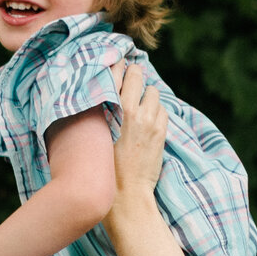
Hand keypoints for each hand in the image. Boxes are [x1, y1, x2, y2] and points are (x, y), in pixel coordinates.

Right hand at [109, 64, 168, 214]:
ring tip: (138, 107)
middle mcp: (132, 111)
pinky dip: (156, 111)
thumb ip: (99, 113)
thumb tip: (102, 96)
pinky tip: (147, 122)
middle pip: (137, 75)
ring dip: (147, 96)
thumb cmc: (103, 169)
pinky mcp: (161, 132)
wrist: (125, 195)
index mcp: (111, 109)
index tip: (117, 60)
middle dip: (134, 75)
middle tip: (129, 80)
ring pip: (153, 92)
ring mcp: (149, 121)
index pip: (116, 72)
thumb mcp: (94, 137)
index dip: (117, 64)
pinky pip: (162, 110)